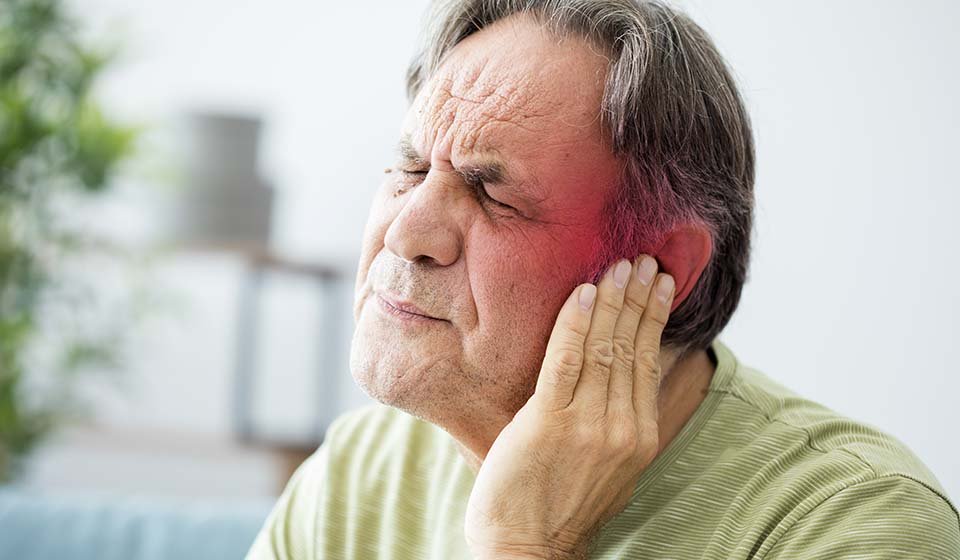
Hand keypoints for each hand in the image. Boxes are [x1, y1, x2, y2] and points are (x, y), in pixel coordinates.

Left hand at [464, 255, 674, 559]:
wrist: (527, 548)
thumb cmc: (560, 505)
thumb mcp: (610, 467)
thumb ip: (621, 422)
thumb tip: (628, 378)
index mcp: (639, 436)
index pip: (648, 361)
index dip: (652, 317)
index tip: (658, 283)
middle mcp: (623, 427)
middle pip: (632, 347)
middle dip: (638, 298)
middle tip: (642, 259)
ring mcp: (589, 424)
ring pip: (606, 348)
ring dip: (613, 301)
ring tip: (620, 266)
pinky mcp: (550, 422)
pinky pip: (567, 362)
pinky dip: (576, 325)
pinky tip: (583, 294)